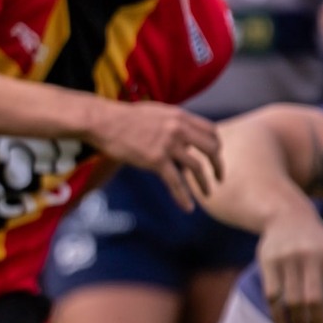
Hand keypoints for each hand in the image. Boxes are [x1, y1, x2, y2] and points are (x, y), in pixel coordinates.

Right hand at [85, 100, 221, 211]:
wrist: (104, 122)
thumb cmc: (123, 118)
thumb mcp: (155, 113)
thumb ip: (172, 123)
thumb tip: (181, 138)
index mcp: (180, 116)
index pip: (210, 131)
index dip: (216, 145)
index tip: (215, 156)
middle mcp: (178, 130)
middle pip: (211, 148)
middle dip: (217, 165)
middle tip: (219, 177)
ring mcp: (168, 145)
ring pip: (196, 167)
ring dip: (205, 183)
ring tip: (208, 194)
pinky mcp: (155, 160)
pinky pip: (175, 182)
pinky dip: (183, 197)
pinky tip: (187, 208)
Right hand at [256, 206, 322, 322]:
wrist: (287, 216)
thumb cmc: (322, 241)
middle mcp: (310, 255)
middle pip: (313, 298)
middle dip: (318, 321)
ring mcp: (287, 259)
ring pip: (292, 299)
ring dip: (298, 321)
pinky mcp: (268, 262)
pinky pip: (271, 295)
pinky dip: (277, 315)